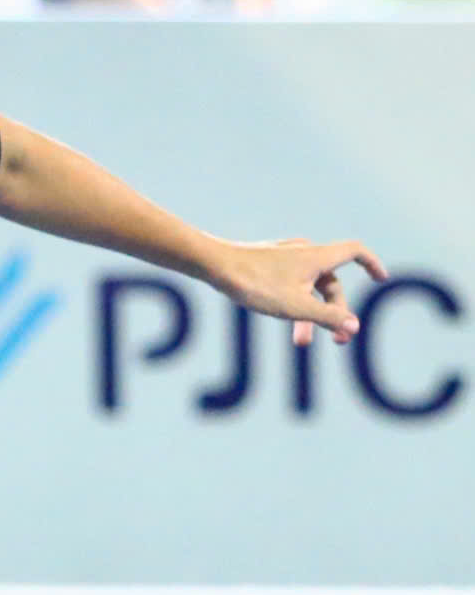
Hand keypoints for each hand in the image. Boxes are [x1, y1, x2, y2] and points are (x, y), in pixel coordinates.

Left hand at [217, 237, 388, 345]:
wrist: (213, 265)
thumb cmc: (254, 284)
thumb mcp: (295, 307)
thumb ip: (327, 318)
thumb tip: (354, 327)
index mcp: (316, 257)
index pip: (354, 251)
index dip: (372, 263)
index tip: (381, 279)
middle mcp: (303, 252)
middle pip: (331, 282)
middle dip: (335, 313)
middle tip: (335, 342)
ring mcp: (284, 256)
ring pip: (309, 287)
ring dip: (311, 314)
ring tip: (300, 343)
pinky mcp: (266, 262)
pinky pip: (291, 283)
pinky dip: (294, 303)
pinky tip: (281, 320)